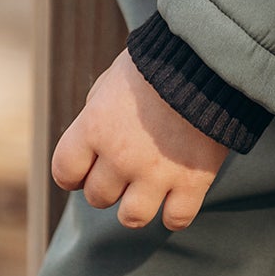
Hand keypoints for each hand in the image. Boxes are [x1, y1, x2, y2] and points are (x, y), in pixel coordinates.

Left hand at [50, 47, 230, 232]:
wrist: (209, 56)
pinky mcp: (192, 182)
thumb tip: (90, 136)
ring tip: (150, 184)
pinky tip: (179, 192)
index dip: (75, 172)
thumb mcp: (116, 76)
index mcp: (95, 126)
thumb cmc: (159, 60)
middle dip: (110, 183)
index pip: (64, 172)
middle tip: (129, 164)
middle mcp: (120, 157)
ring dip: (138, 204)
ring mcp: (156, 174)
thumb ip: (97, 108)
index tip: (87, 168)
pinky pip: (175, 220)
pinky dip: (176, 210)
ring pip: (132, 218)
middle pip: (98, 197)